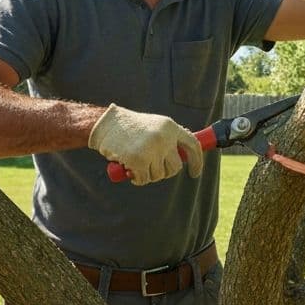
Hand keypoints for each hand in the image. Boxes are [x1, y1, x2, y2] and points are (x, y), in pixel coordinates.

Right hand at [88, 105, 203, 184]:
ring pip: (158, 175)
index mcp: (171, 127)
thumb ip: (170, 138)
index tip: (195, 173)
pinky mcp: (138, 160)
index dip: (197, 161)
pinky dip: (137, 179)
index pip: (192, 145)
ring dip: (147, 174)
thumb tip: (187, 155)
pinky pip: (144, 180)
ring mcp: (152, 149)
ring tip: (136, 162)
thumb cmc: (130, 127)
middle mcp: (164, 137)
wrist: (107, 124)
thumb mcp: (155, 126)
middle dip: (164, 172)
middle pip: (175, 167)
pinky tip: (129, 168)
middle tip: (151, 167)